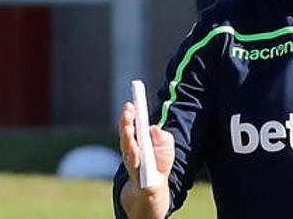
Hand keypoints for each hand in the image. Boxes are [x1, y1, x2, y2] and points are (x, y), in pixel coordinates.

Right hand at [118, 102, 174, 217]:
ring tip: (128, 127)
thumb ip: (163, 137)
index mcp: (135, 140)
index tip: (130, 103)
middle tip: (128, 110)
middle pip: (126, 134)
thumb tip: (154, 129)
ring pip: (127, 148)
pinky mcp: (135, 175)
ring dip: (127, 137)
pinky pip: (133, 165)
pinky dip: (134, 157)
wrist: (152, 189)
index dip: (129, 114)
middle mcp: (130, 150)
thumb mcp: (166, 148)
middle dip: (126, 122)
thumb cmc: (158, 165)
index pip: (130, 124)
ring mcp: (131, 162)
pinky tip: (134, 149)